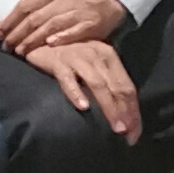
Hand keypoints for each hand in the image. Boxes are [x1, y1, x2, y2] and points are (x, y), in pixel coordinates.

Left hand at [0, 0, 128, 54]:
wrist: (105, 2)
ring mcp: (77, 11)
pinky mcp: (89, 24)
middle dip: (18, 34)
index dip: (10, 20)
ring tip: (20, 51)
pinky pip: (74, 31)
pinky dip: (61, 37)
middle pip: (35, 18)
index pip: (26, 4)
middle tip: (7, 46)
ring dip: (33, 40)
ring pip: (51, 26)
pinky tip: (50, 44)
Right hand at [28, 39, 145, 144]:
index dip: (133, 110)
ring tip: (115, 127)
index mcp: (108, 56)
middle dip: (125, 112)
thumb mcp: (92, 64)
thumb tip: (121, 112)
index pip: (127, 86)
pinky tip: (83, 107)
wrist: (39, 38)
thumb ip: (105, 82)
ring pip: (98, 85)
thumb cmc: (69, 54)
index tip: (134, 133)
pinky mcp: (58, 61)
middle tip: (128, 134)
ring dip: (109, 107)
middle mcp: (97, 55)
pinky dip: (77, 93)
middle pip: (117, 87)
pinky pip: (68, 79)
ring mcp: (77, 58)